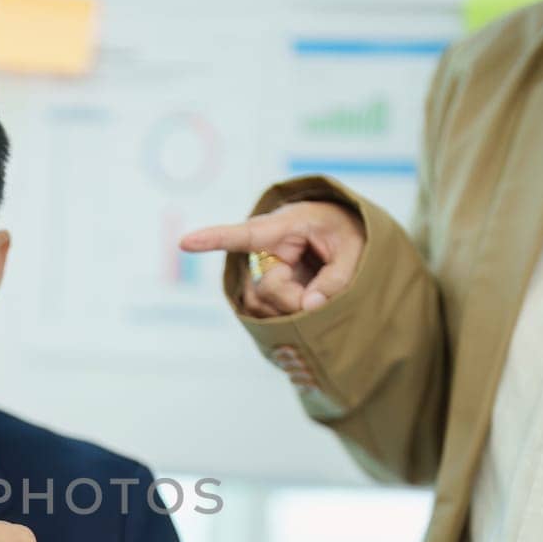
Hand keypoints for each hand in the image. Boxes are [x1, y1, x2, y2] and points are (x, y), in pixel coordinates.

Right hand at [180, 200, 364, 317]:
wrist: (342, 237)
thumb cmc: (347, 233)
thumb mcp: (356, 250)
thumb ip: (338, 279)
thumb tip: (309, 308)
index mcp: (286, 226)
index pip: (245, 235)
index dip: (214, 239)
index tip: (185, 242)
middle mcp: (263, 248)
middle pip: (266, 289)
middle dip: (297, 301)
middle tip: (325, 295)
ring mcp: (259, 270)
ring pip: (261, 306)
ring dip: (292, 309)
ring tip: (315, 291)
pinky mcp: (260, 290)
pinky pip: (261, 314)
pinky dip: (286, 315)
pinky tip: (302, 300)